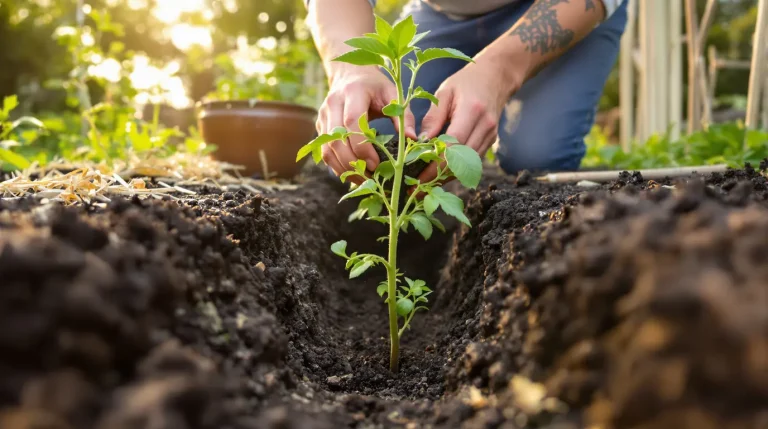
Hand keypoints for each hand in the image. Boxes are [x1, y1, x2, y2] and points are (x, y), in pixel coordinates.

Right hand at [318, 68, 416, 182]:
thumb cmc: (375, 85)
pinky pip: (324, 151)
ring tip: (362, 180)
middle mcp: (333, 103)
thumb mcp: (393, 93)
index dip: (362, 147)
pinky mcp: (320, 126)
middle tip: (370, 177)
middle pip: (336, 140)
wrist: (350, 73)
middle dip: (352, 163)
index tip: (376, 164)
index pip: (352, 123)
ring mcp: (323, 115)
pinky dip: (337, 166)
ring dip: (343, 168)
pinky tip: (352, 174)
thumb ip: (403, 115)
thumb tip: (412, 139)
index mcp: (353, 92)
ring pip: (326, 149)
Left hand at [415, 61, 517, 186]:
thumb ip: (433, 119)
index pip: (454, 145)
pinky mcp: (490, 142)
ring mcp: (490, 136)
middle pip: (461, 161)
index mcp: (473, 111)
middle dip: (437, 177)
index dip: (435, 164)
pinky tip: (438, 175)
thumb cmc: (465, 82)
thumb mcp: (444, 93)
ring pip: (467, 167)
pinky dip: (455, 171)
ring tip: (424, 186)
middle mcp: (485, 126)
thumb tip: (419, 143)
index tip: (417, 176)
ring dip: (446, 178)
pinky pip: (471, 163)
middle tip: (416, 189)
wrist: (495, 78)